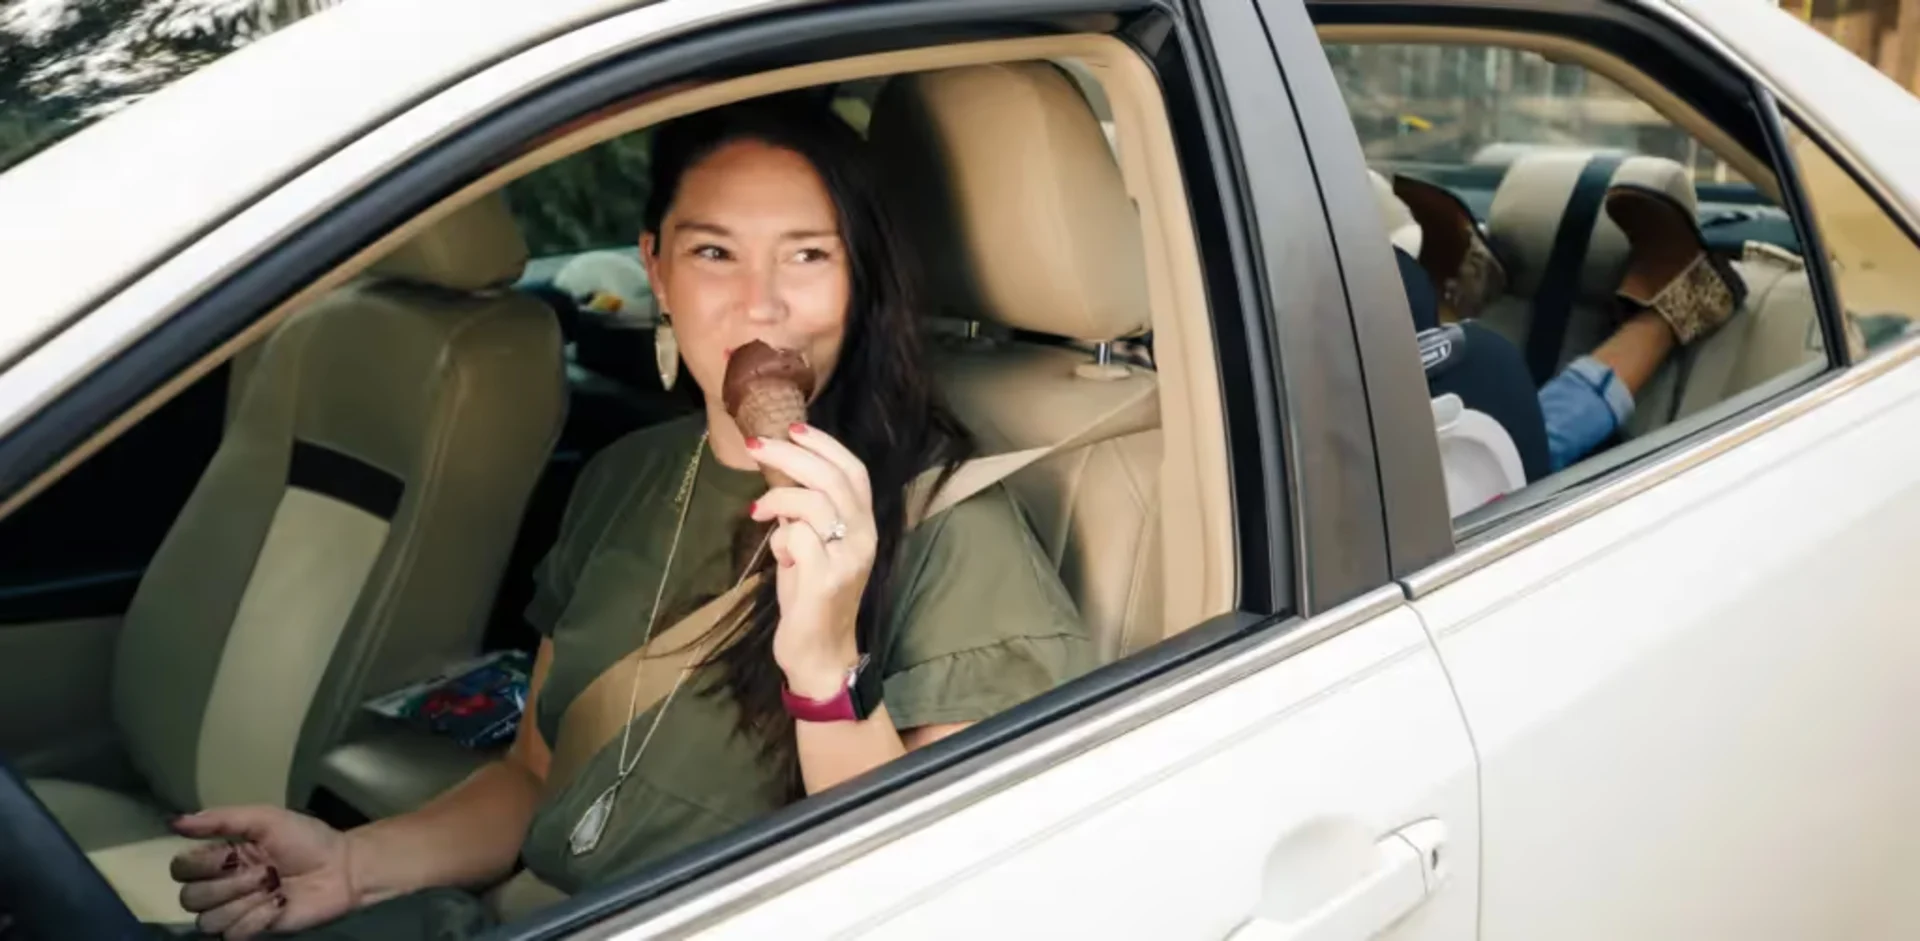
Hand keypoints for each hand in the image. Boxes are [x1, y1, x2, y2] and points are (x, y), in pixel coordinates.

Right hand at [170, 806, 355, 938]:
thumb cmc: (306, 839)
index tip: (230, 854)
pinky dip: (256, 919)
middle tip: (263, 872)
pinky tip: (279, 904)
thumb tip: (175, 822)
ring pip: (208, 921)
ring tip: (273, 887)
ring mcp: (237, 910)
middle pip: (189, 899)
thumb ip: (222, 819)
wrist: (341, 867)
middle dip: (226, 885)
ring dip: (243, 902)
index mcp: (221, 857)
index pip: (181, 869)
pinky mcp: (254, 930)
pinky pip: (232, 935)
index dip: (199, 865)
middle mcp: (222, 885)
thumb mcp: (266, 819)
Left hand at [746, 422, 874, 696]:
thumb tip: (781, 474)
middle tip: (758, 447)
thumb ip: (807, 512)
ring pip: (815, 504)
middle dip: (791, 455)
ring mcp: (847, 559)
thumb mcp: (814, 546)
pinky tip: (778, 557)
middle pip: (832, 479)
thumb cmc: (812, 596)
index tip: (793, 428)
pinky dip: (780, 540)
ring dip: (779, 499)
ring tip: (759, 512)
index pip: (853, 471)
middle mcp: (863, 538)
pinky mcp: (826, 580)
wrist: (821, 653)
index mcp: (864, 525)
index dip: (824, 445)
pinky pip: (798, 538)